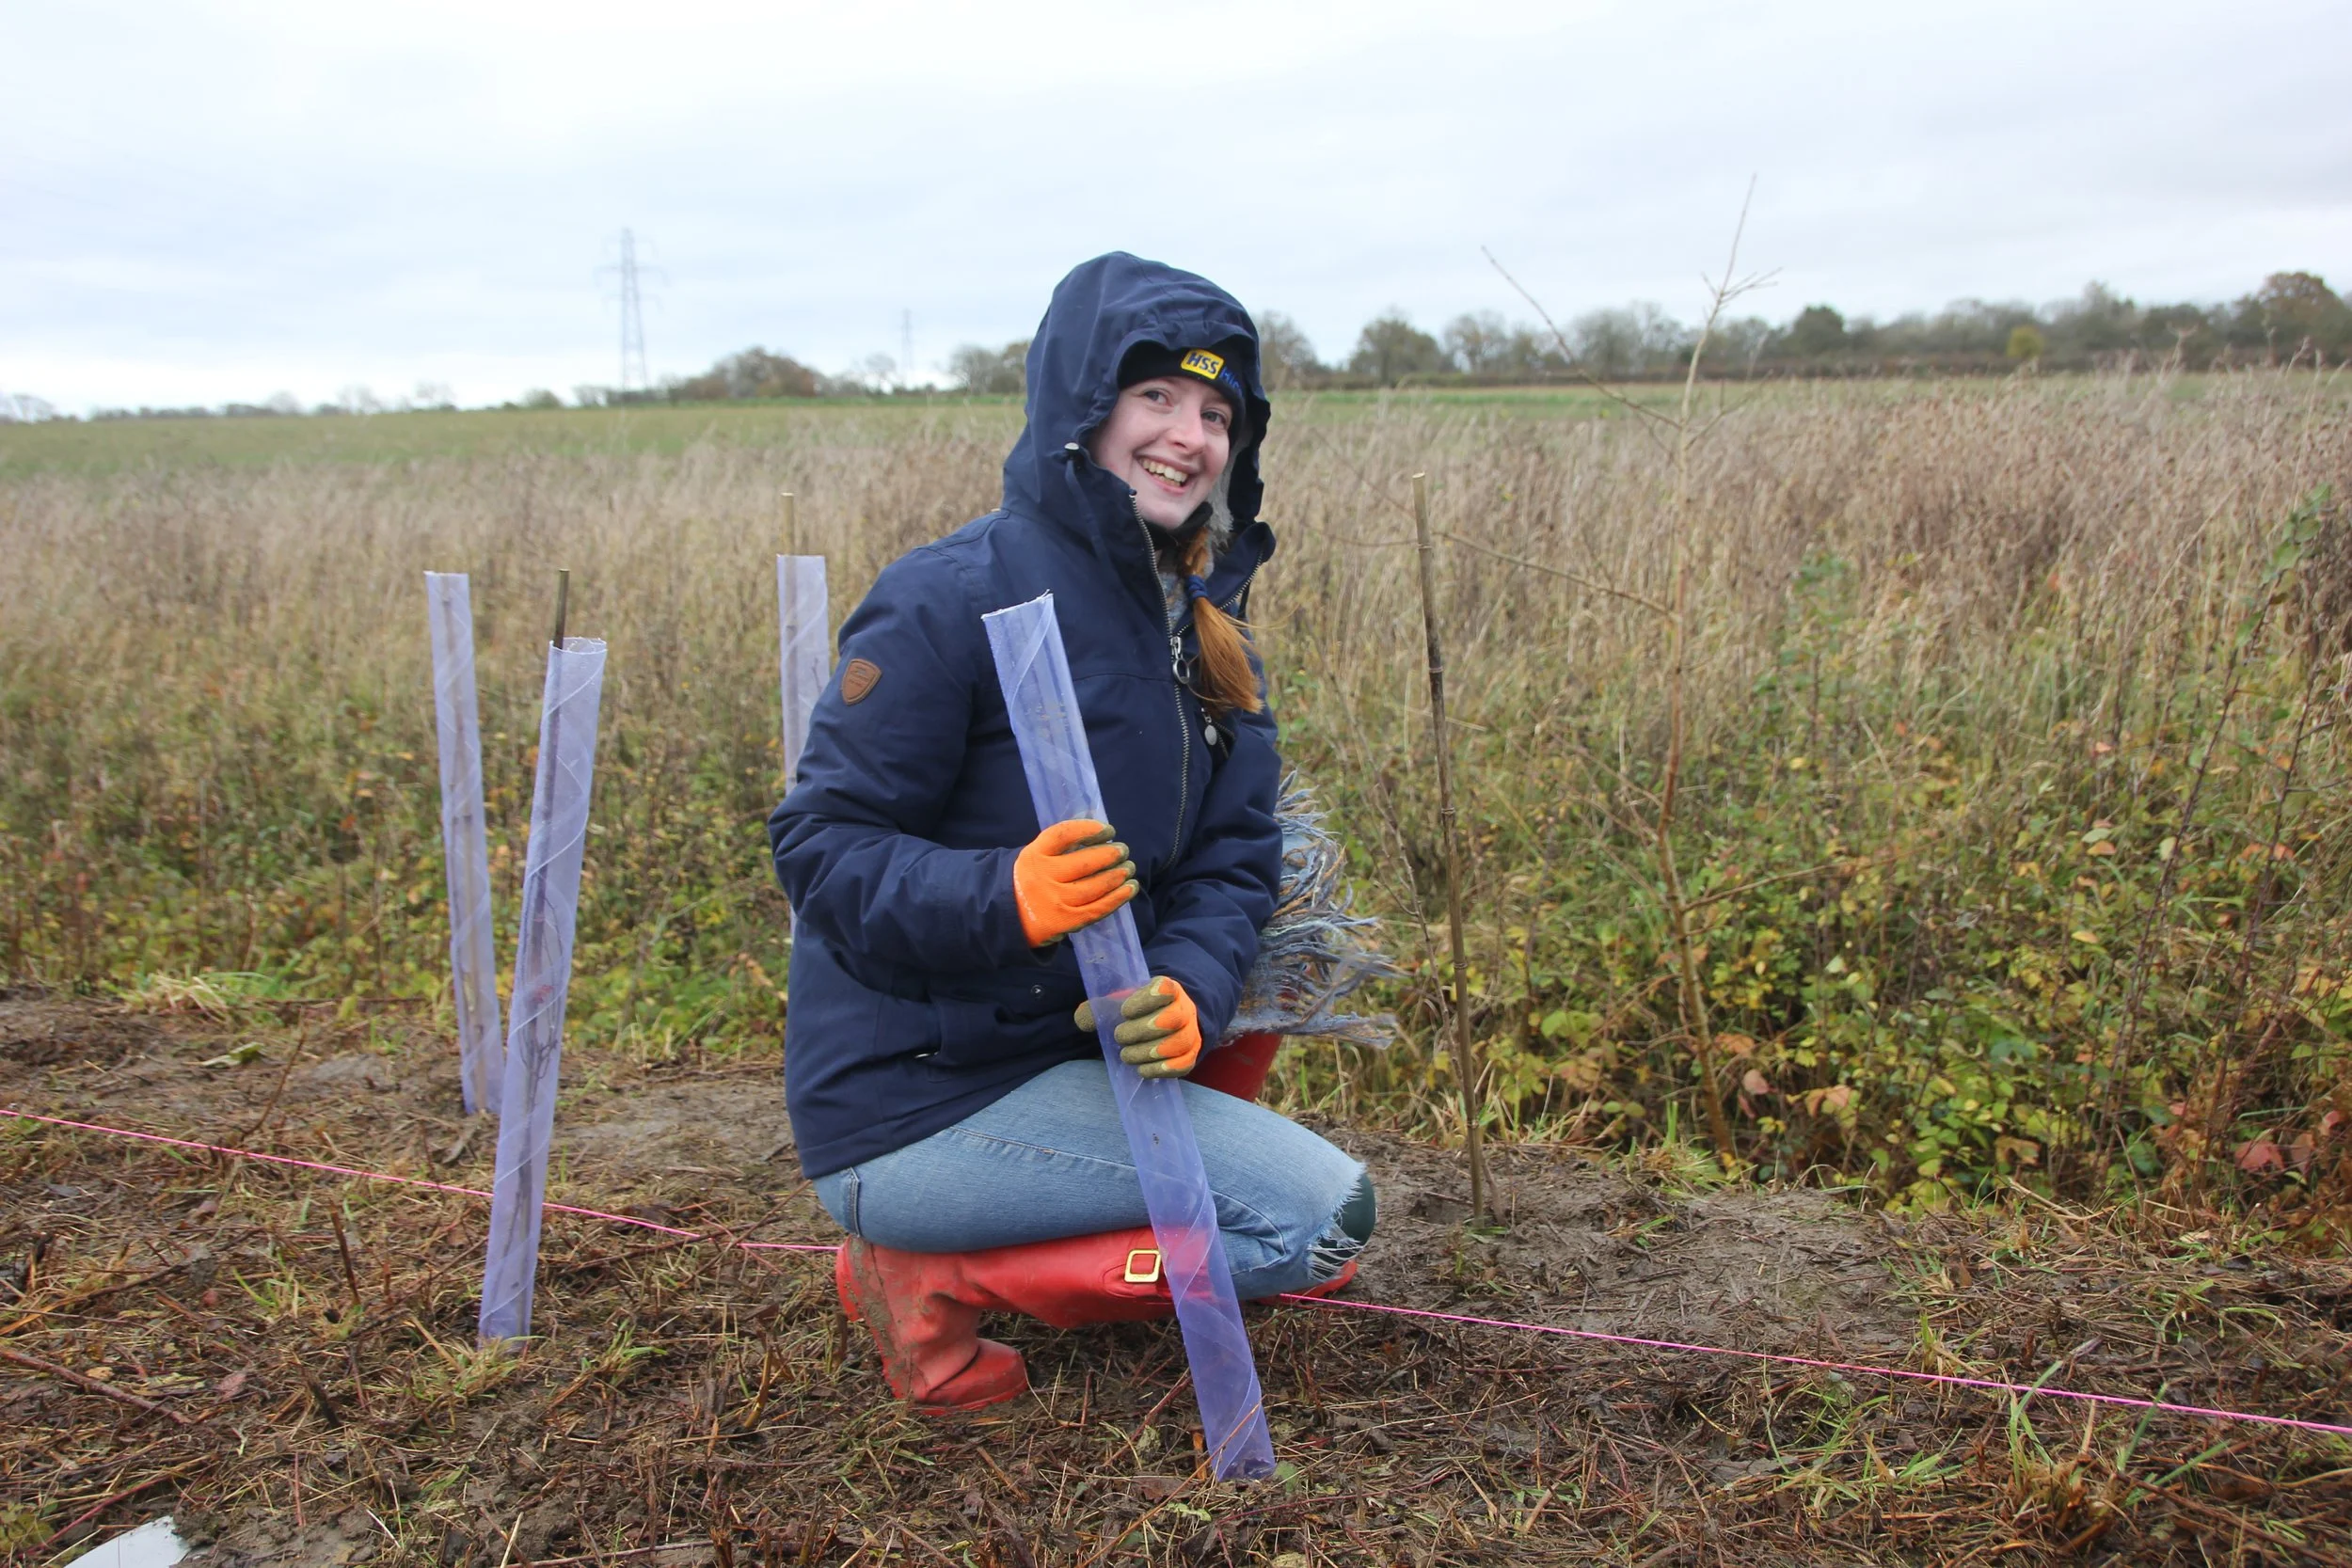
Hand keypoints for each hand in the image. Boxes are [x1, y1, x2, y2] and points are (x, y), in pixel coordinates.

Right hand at [1013, 819, 1137, 946]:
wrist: (1009, 916)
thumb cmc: (1031, 880)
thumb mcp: (1035, 856)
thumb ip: (1061, 845)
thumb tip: (1100, 831)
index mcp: (1034, 856)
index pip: (1064, 835)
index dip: (1090, 829)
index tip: (1108, 830)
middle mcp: (1042, 878)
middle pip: (1084, 863)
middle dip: (1110, 854)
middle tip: (1123, 850)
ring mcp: (1054, 902)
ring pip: (1094, 887)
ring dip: (1118, 876)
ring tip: (1129, 868)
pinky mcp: (1065, 922)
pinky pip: (1097, 909)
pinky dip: (1117, 898)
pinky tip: (1130, 889)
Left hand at [1075, 978, 1201, 1078]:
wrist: (1163, 1022)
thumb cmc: (1139, 1011)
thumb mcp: (1119, 1003)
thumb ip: (1098, 1008)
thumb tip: (1082, 1018)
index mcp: (1168, 989)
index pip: (1166, 989)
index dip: (1146, 1000)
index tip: (1125, 1010)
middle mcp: (1185, 1008)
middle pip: (1173, 1019)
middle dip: (1141, 1031)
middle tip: (1119, 1036)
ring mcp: (1191, 1032)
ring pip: (1180, 1043)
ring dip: (1148, 1052)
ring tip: (1126, 1055)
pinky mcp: (1191, 1055)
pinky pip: (1184, 1064)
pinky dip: (1162, 1069)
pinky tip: (1141, 1069)